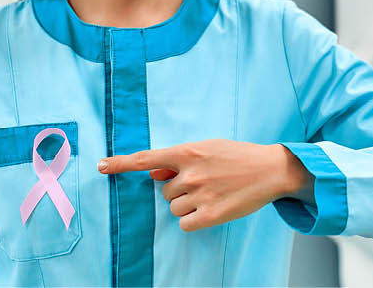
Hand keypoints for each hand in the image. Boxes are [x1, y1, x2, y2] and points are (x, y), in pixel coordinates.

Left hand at [97, 139, 312, 231]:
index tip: (100, 166)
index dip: (121, 163)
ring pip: (174, 208)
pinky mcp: (211, 215)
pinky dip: (193, 220)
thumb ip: (181, 159)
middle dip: (179, 190)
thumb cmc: (238, 157)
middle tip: (204, 184)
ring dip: (187, 205)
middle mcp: (191, 172)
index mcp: (189, 151)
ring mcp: (200, 194)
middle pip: (164, 192)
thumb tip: (155, 172)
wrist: (271, 169)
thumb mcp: (209, 148)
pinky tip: (211, 209)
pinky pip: (185, 223)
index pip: (147, 158)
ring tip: (211, 195)